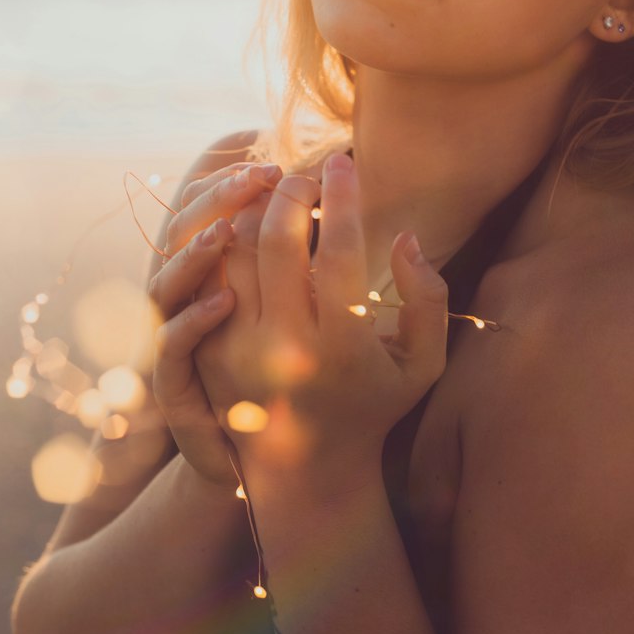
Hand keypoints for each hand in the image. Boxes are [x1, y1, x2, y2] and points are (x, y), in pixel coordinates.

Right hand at [147, 161, 280, 485]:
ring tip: (232, 227)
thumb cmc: (278, 371)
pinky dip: (190, 321)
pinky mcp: (170, 383)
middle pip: (183, 229)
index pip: (211, 206)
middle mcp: (185, 295)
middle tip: (263, 172)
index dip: (233, 175)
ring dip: (194, 250)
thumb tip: (297, 193)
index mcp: (213, 269)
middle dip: (217, 195)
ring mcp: (172, 336)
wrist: (253, 454)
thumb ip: (282, 247)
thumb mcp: (282, 304)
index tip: (276, 154)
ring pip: (164, 280)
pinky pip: (169, 346)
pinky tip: (225, 301)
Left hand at [195, 153, 448, 489]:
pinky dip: (224, 241)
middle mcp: (283, 348)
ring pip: (232, 251)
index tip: (345, 162)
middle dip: (291, 191)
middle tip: (307, 173)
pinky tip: (248, 226)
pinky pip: (207, 276)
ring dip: (253, 210)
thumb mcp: (424, 364)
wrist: (306, 472)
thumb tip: (404, 235)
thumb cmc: (373, 407)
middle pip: (274, 241)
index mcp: (340, 348)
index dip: (341, 198)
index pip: (336, 252)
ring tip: (277, 193)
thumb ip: (428, 299)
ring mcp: (236, 350)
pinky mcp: (205, 352)